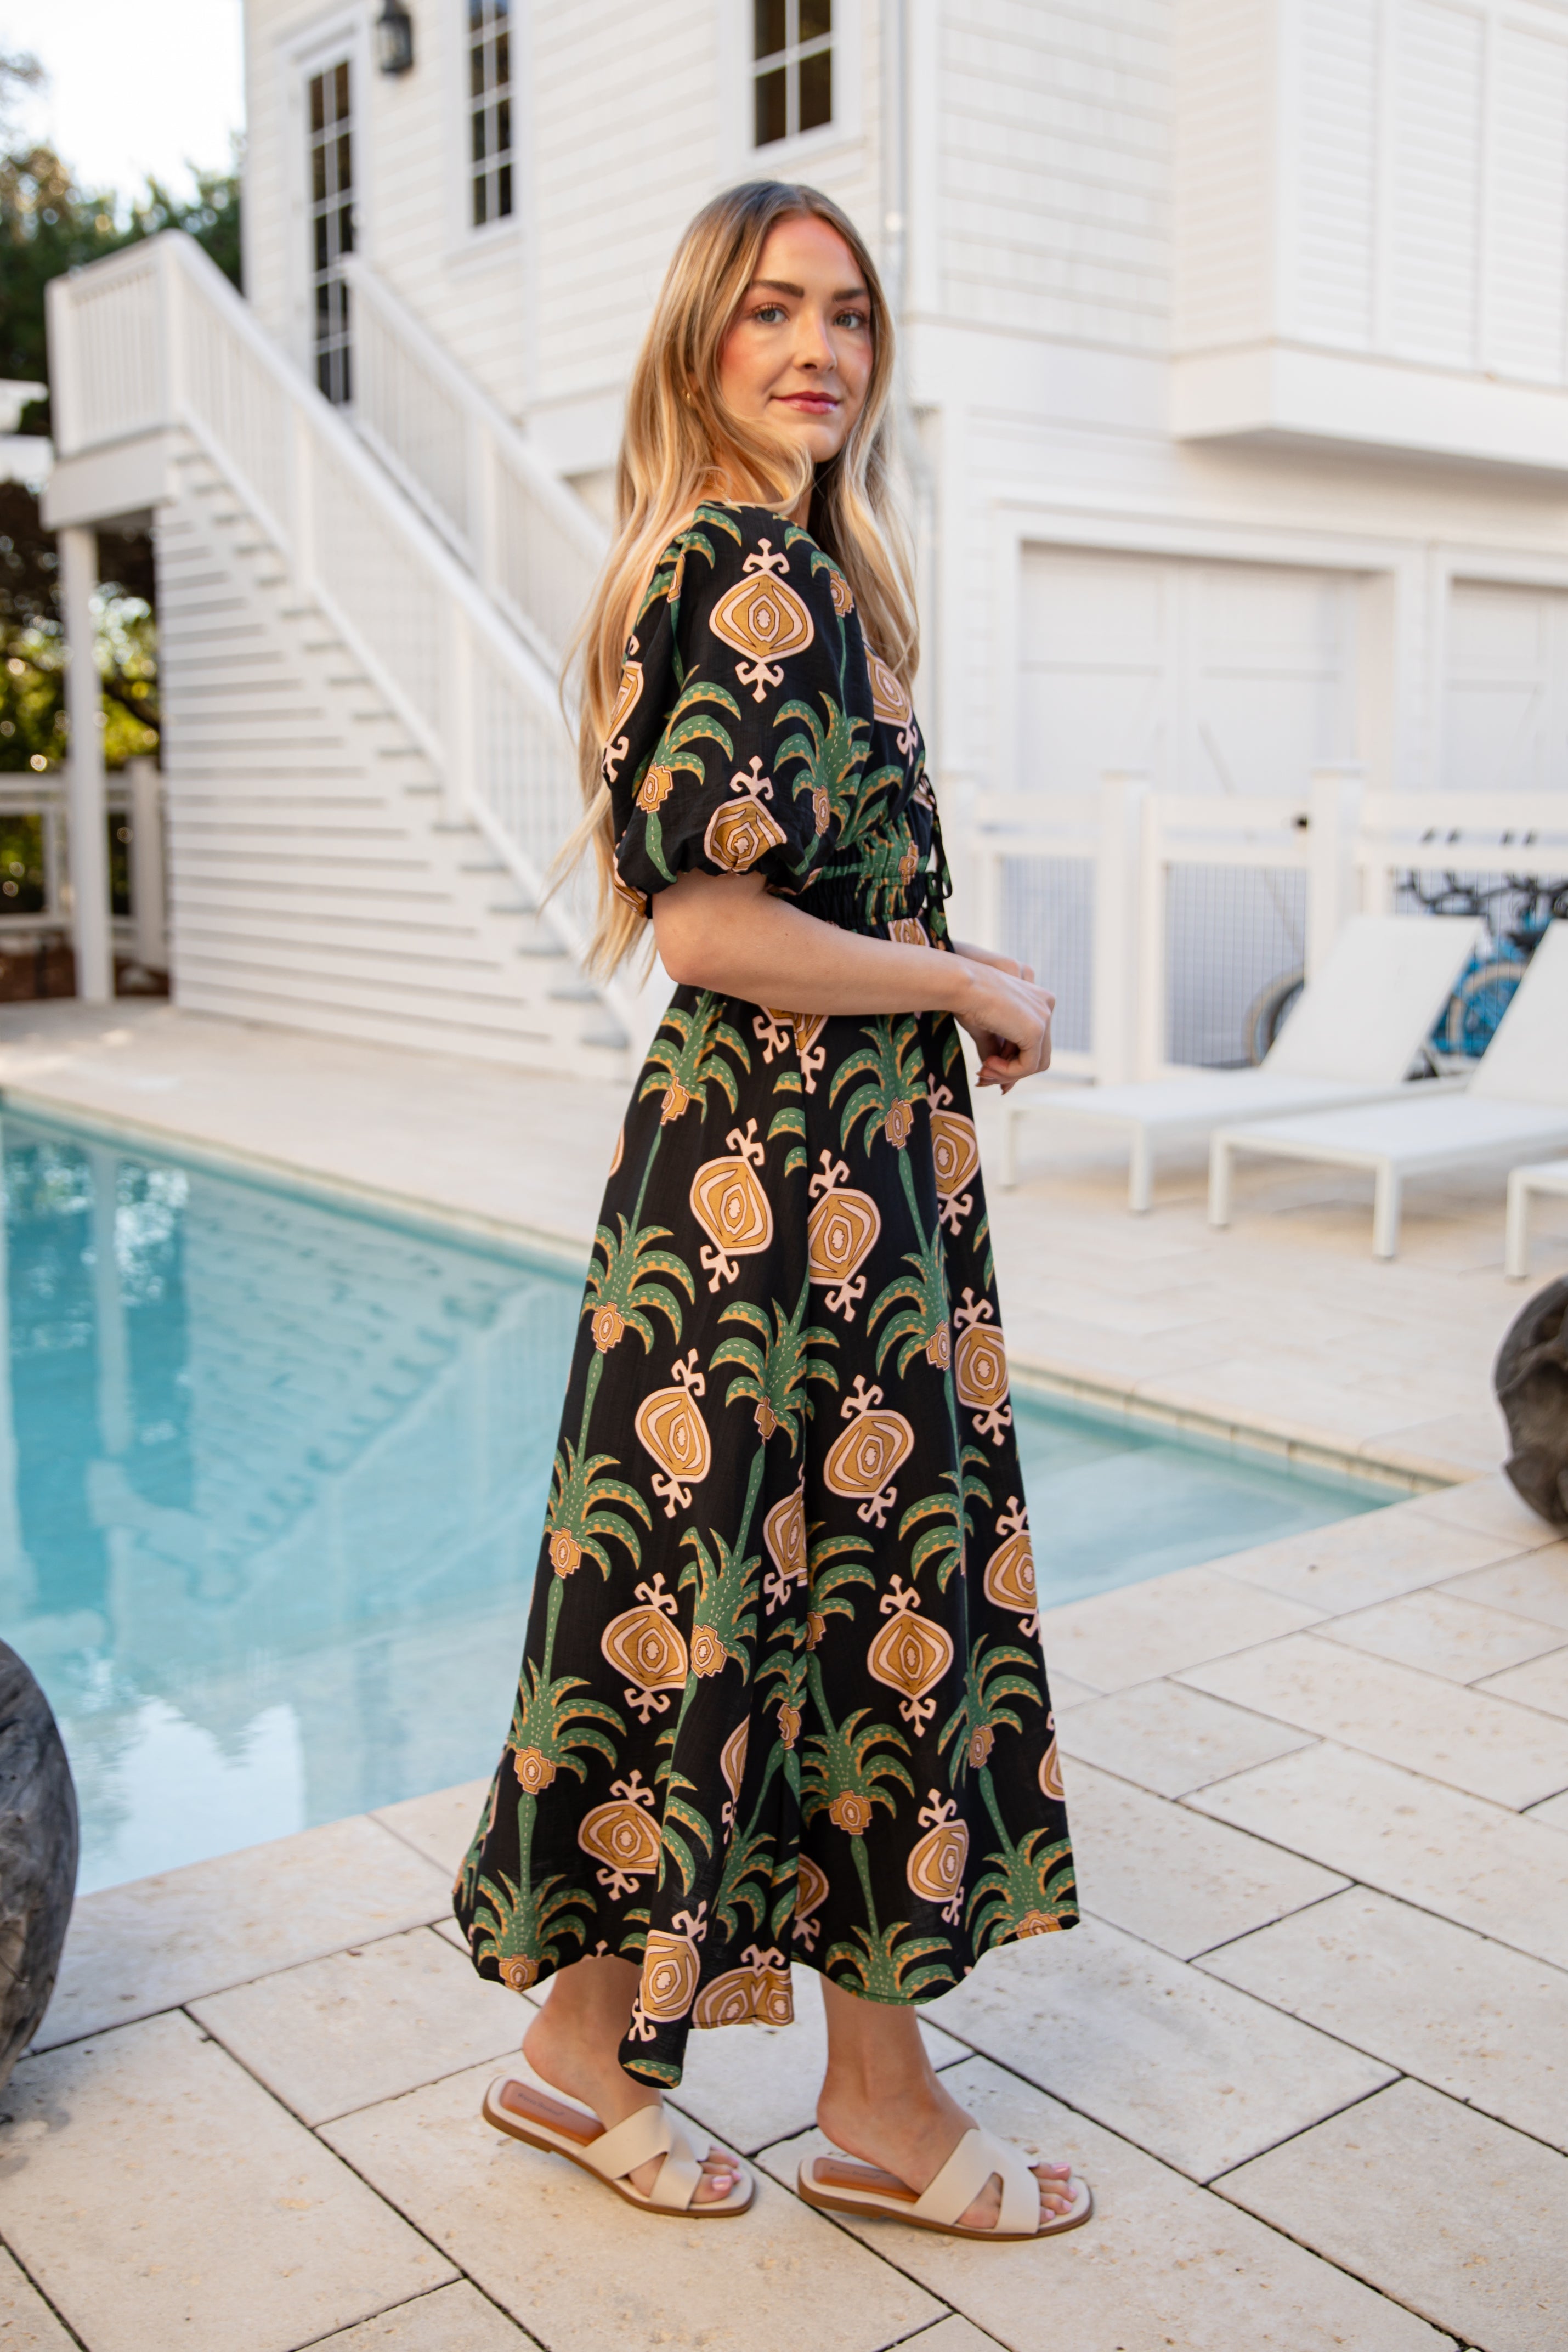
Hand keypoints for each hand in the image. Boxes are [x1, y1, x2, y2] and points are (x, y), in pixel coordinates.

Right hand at [951, 946, 1053, 1091]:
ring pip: (1035, 1064)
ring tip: (983, 1071)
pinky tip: (988, 1064)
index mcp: (1037, 999)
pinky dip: (1008, 1072)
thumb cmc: (966, 999)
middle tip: (982, 1076)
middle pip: (1038, 1054)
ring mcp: (1044, 1017)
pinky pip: (1028, 1066)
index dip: (1011, 1062)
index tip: (985, 1071)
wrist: (960, 984)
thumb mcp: (986, 1029)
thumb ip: (997, 1052)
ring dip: (1007, 1074)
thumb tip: (999, 1080)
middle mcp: (1046, 1005)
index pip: (1033, 1042)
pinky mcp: (1036, 1030)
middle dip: (1010, 1071)